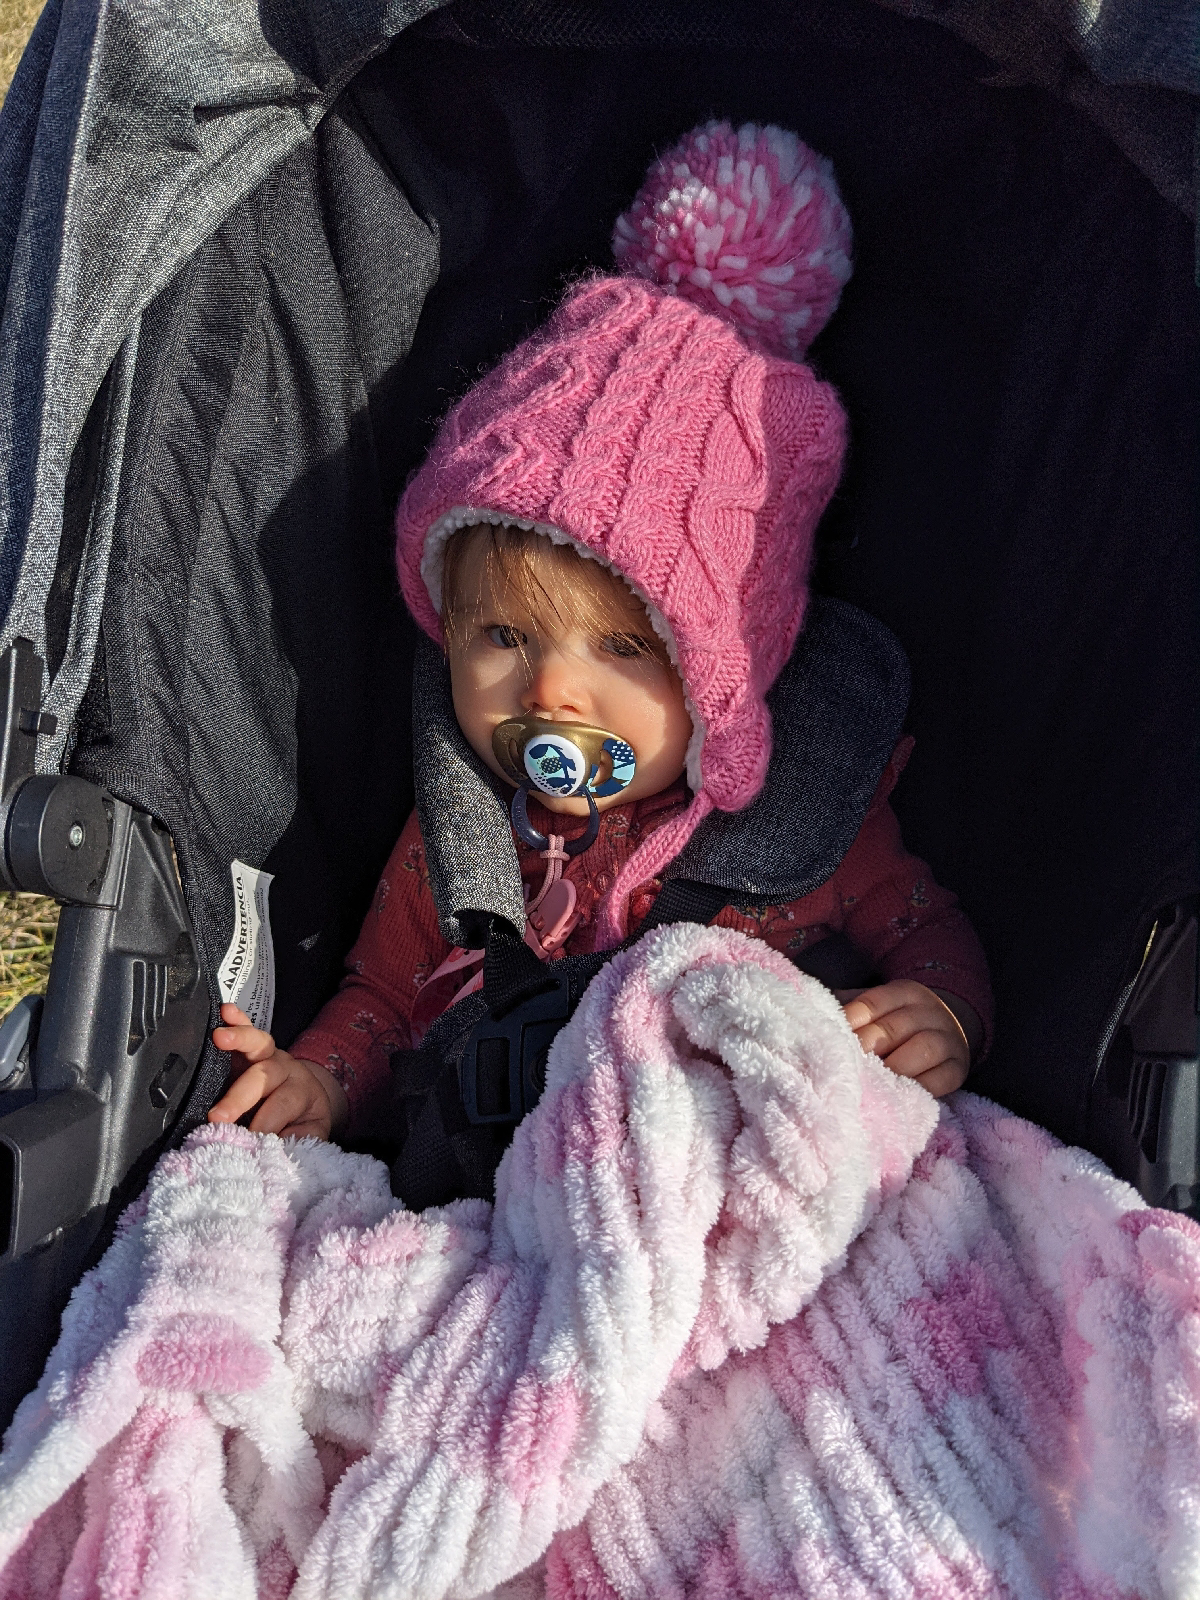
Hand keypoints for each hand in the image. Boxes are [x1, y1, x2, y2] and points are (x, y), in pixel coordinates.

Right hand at [207, 1003, 347, 1138]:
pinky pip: (246, 1030)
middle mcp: (286, 1071)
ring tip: (219, 1037)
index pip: (283, 1106)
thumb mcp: (305, 1136)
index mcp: (301, 1094)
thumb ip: (291, 1143)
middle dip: (241, 1097)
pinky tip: (225, 1011)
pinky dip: (237, 1020)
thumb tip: (270, 1154)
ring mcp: (268, 1056)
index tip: (248, 1140)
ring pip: (258, 1044)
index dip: (266, 1123)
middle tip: (217, 1117)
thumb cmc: (299, 1123)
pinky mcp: (251, 1047)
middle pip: (266, 1077)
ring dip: (239, 1039)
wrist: (307, 1101)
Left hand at [838, 981, 977, 1097]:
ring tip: (871, 1084)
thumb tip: (809, 1011)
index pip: (871, 1002)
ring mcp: (948, 1039)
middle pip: (893, 1027)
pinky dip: (920, 1088)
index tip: (829, 1039)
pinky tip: (899, 1095)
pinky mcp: (958, 1069)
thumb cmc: (897, 1024)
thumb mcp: (878, 1008)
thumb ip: (848, 1009)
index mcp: (904, 992)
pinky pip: (942, 1079)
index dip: (849, 1022)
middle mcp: (929, 1011)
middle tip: (844, 1068)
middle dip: (866, 1050)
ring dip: (893, 1068)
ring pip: (923, 1048)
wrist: (948, 1031)